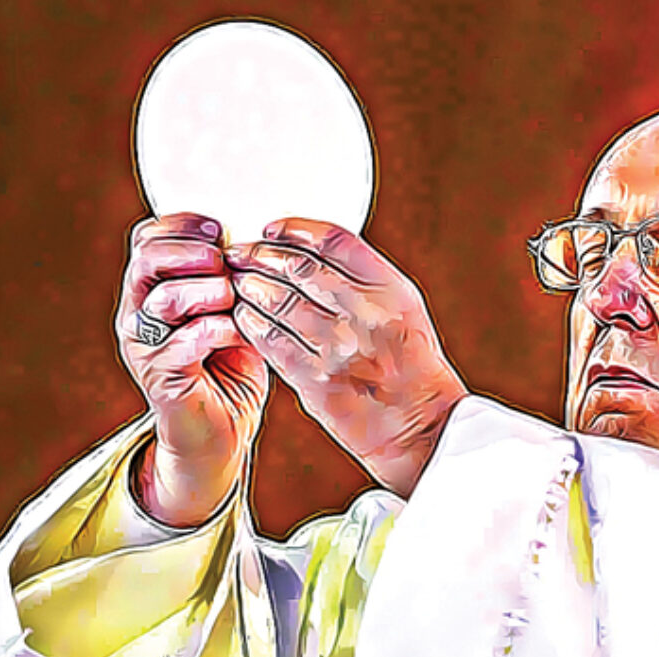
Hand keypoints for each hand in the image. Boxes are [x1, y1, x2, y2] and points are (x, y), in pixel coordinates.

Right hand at [116, 213, 268, 526]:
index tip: (219, 228)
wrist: (220, 432)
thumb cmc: (229, 367)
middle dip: (191, 252)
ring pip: (165, 298)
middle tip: (224, 262)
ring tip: (234, 298)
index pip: (147, 239)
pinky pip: (185, 340)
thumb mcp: (231, 311)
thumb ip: (231, 276)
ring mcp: (144, 346)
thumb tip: (255, 240)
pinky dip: (219, 329)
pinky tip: (240, 332)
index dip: (182, 226)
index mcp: (150, 290)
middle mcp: (137, 313)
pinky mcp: (160, 376)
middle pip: (146, 260)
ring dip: (208, 290)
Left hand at [226, 218, 466, 496]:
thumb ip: (363, 279)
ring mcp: (339, 348)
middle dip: (261, 254)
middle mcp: (365, 314)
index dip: (295, 230)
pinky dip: (251, 322)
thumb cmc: (410, 363)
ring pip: (278, 301)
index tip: (272, 230)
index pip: (333, 241)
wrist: (419, 425)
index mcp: (390, 290)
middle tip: (241, 253)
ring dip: (250, 286)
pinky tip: (244, 315)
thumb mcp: (403, 308)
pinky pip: (271, 341)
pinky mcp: (316, 380)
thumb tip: (308, 250)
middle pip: (299, 267)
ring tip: (239, 281)